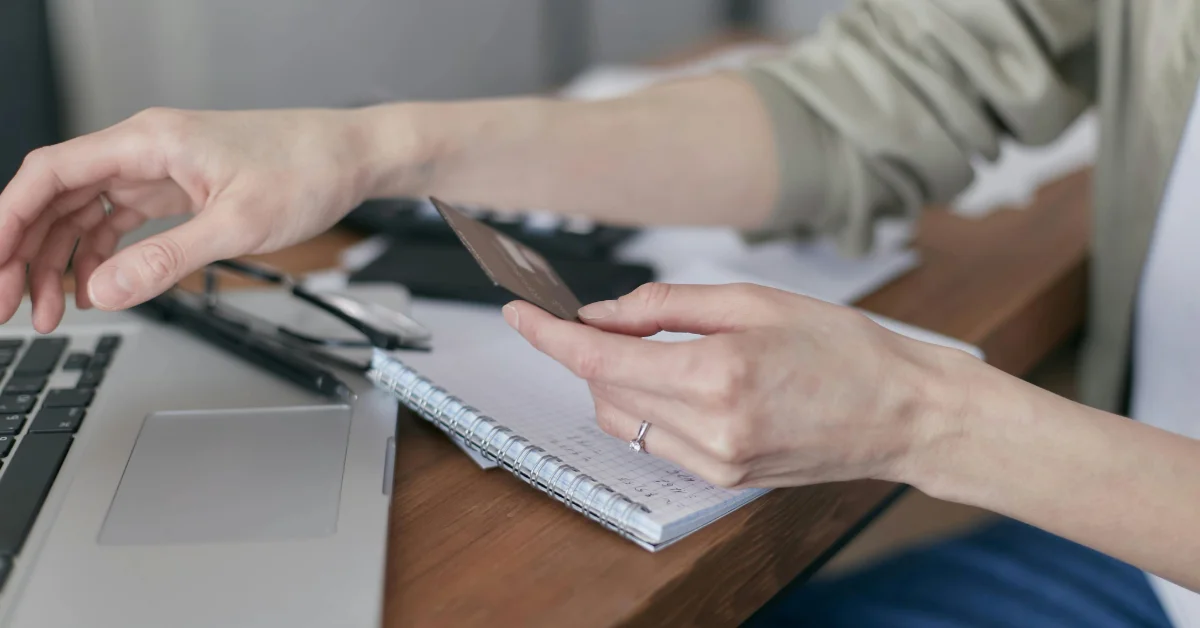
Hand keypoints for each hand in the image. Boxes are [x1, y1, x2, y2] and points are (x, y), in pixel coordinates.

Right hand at [0, 106, 404, 331]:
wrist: (352, 157)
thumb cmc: (308, 170)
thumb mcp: (237, 224)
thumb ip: (168, 259)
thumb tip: (105, 290)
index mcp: (149, 141)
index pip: (51, 174)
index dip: (8, 221)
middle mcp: (145, 150)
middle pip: (57, 197)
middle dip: (27, 251)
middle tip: (11, 306)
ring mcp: (160, 170)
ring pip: (85, 213)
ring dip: (62, 260)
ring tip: (51, 314)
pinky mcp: (179, 190)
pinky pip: (120, 221)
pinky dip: (101, 255)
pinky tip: (95, 290)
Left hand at [503, 282, 973, 488]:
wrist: (901, 412)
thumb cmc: (843, 349)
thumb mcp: (753, 301)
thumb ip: (666, 307)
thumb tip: (603, 314)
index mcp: (717, 374)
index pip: (599, 359)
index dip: (548, 335)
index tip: (519, 313)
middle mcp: (711, 428)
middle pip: (603, 392)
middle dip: (588, 353)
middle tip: (603, 319)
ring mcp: (716, 462)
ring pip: (625, 421)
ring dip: (615, 383)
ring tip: (650, 348)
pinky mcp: (725, 480)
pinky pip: (657, 442)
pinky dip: (649, 409)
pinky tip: (677, 383)